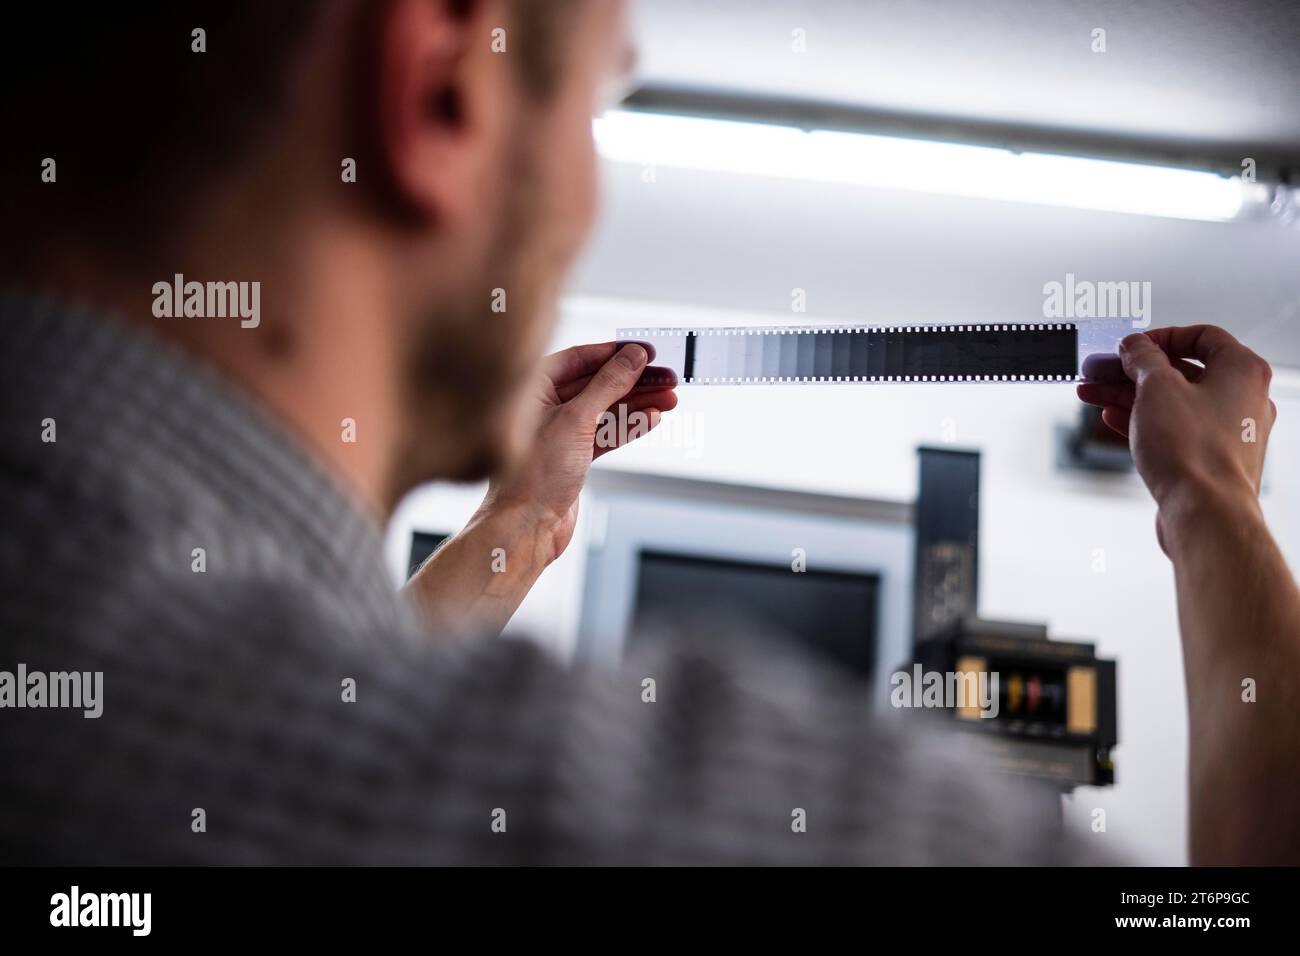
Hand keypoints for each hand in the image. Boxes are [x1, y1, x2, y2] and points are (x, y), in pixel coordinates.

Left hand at [481, 341, 678, 562]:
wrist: (527, 526)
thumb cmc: (533, 475)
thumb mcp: (576, 420)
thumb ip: (607, 385)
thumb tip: (632, 357)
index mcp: (532, 389)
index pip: (580, 358)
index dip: (615, 353)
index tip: (645, 351)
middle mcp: (544, 406)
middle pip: (598, 383)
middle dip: (634, 380)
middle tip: (666, 377)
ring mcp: (560, 432)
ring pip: (606, 409)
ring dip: (638, 403)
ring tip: (669, 398)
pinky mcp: (573, 456)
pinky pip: (606, 433)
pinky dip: (629, 427)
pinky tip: (651, 419)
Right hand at [1077, 325, 1275, 551]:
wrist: (1204, 512)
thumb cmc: (1194, 450)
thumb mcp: (1155, 387)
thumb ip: (1141, 358)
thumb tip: (1134, 346)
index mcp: (1242, 370)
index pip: (1201, 336)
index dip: (1160, 337)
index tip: (1131, 346)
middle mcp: (1243, 398)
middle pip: (1180, 371)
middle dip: (1132, 371)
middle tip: (1100, 370)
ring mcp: (1229, 430)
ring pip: (1173, 402)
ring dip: (1130, 395)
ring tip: (1093, 394)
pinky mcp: (1210, 458)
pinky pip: (1175, 429)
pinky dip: (1144, 421)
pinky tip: (1113, 419)